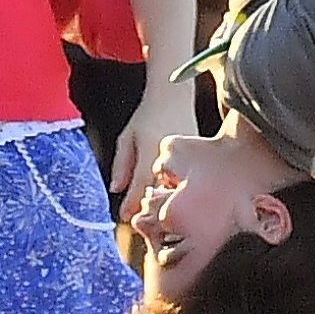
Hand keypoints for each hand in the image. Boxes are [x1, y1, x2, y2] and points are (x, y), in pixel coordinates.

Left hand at [111, 81, 196, 214]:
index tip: (124, 216)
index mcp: (151, 152)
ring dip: (164, 201)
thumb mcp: (127, 138)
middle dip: (149, 209)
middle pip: (160, 196)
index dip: (131, 206)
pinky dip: (176, 190)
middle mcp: (173, 159)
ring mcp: (189, 162)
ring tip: (155, 205)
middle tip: (139, 216)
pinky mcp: (199, 163)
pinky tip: (170, 191)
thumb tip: (115, 189)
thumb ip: (121, 164)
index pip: (140, 188)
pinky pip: (186, 183)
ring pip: (175, 191)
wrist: (176, 97)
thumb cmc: (149, 114)